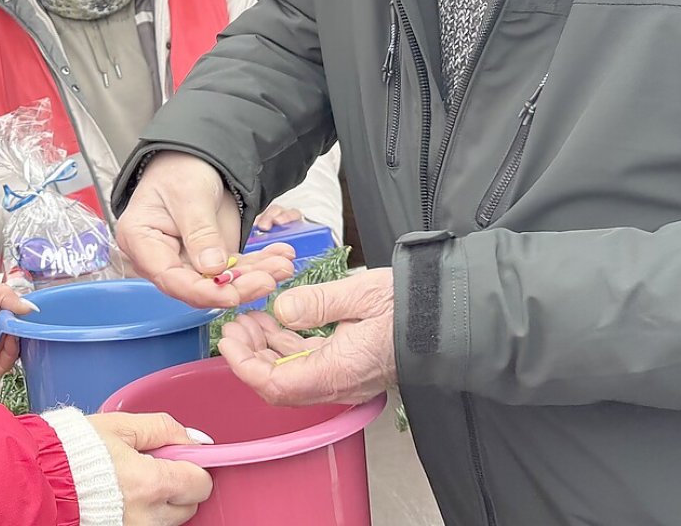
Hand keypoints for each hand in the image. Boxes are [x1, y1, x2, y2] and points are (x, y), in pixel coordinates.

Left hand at [0, 284, 37, 387]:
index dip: (19, 312)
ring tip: (17, 329)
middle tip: (27, 320)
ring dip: (18, 338)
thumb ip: (4, 297)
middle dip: (21, 325)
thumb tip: (29, 306)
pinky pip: (6, 364)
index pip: (8, 315)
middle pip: (12, 332)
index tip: (30, 309)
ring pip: (12, 348)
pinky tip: (10, 341)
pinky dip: (12, 353)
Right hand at [87, 412, 212, 525]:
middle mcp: (147, 516)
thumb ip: (164, 429)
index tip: (180, 458)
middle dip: (178, 485)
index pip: (201, 483)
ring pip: (170, 520)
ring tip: (132, 481)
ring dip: (161, 501)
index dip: (193, 466)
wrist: (40, 477)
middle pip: (189, 506)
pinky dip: (144, 513)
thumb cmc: (75, 449)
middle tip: (151, 466)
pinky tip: (123, 496)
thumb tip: (197, 441)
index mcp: (151, 484)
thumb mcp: (122, 425)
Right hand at [115, 151, 294, 308]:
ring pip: (221, 282)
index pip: (168, 277)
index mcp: (142, 242)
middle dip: (236, 287)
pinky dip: (260, 266)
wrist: (196, 161)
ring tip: (282, 266)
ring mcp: (189, 262)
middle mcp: (163, 259)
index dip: (199, 291)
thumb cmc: (180, 170)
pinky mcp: (213, 260)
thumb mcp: (189, 194)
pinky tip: (281, 259)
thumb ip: (200, 231)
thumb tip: (213, 268)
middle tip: (267, 280)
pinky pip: (237, 270)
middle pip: (197, 286)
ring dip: (254, 277)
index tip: (229, 295)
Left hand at [218, 267, 396, 405]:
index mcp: (337, 372)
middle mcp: (339, 384)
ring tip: (251, 318)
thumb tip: (280, 310)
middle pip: (279, 385)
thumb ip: (316, 303)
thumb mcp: (360, 294)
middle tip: (235, 324)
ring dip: (267, 350)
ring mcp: (346, 380)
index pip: (276, 385)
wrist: (453, 320)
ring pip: (293, 375)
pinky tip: (278, 323)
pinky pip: (310, 366)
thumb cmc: (413, 308)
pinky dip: (288, 347)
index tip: (227, 341)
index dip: (245, 366)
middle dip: (251, 356)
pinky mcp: (352, 369)